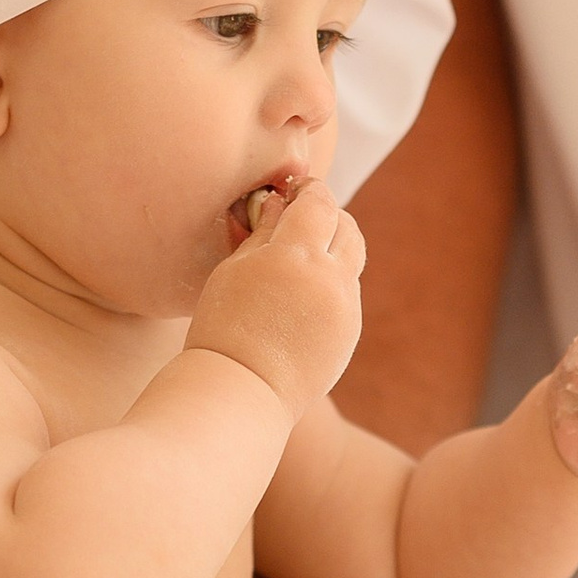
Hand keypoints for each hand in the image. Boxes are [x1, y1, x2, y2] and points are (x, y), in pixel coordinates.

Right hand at [186, 177, 365, 415]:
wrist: (242, 388)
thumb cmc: (224, 326)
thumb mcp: (233, 270)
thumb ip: (263, 233)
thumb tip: (279, 203)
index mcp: (296, 254)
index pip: (319, 203)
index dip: (310, 190)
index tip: (296, 189)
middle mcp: (329, 276)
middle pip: (347, 225)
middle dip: (329, 215)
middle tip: (304, 218)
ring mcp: (345, 306)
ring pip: (354, 258)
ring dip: (336, 246)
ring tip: (305, 256)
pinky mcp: (350, 331)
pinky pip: (348, 292)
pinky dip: (333, 282)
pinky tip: (303, 295)